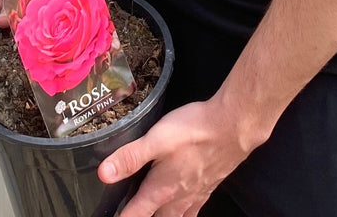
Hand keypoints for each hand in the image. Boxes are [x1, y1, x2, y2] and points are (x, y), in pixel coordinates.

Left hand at [97, 98, 253, 216]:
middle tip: (131, 212)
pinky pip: (192, 211)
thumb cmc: (194, 131)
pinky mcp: (208, 187)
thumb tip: (103, 174)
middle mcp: (178, 199)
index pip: (135, 214)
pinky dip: (183, 214)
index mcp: (161, 190)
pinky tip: (182, 207)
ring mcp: (195, 195)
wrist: (233, 127)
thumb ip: (130, 157)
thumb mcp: (157, 139)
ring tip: (154, 211)